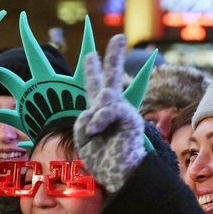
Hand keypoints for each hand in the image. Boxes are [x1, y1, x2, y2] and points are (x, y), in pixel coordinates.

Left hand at [73, 35, 146, 192]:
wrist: (118, 176)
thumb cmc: (100, 160)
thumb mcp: (81, 137)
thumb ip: (83, 117)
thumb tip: (97, 105)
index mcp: (99, 113)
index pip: (95, 88)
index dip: (93, 71)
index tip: (90, 56)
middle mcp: (113, 109)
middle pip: (114, 77)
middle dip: (115, 56)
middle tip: (120, 37)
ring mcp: (124, 112)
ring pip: (107, 94)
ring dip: (96, 114)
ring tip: (95, 131)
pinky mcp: (131, 118)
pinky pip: (109, 109)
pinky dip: (99, 120)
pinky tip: (97, 130)